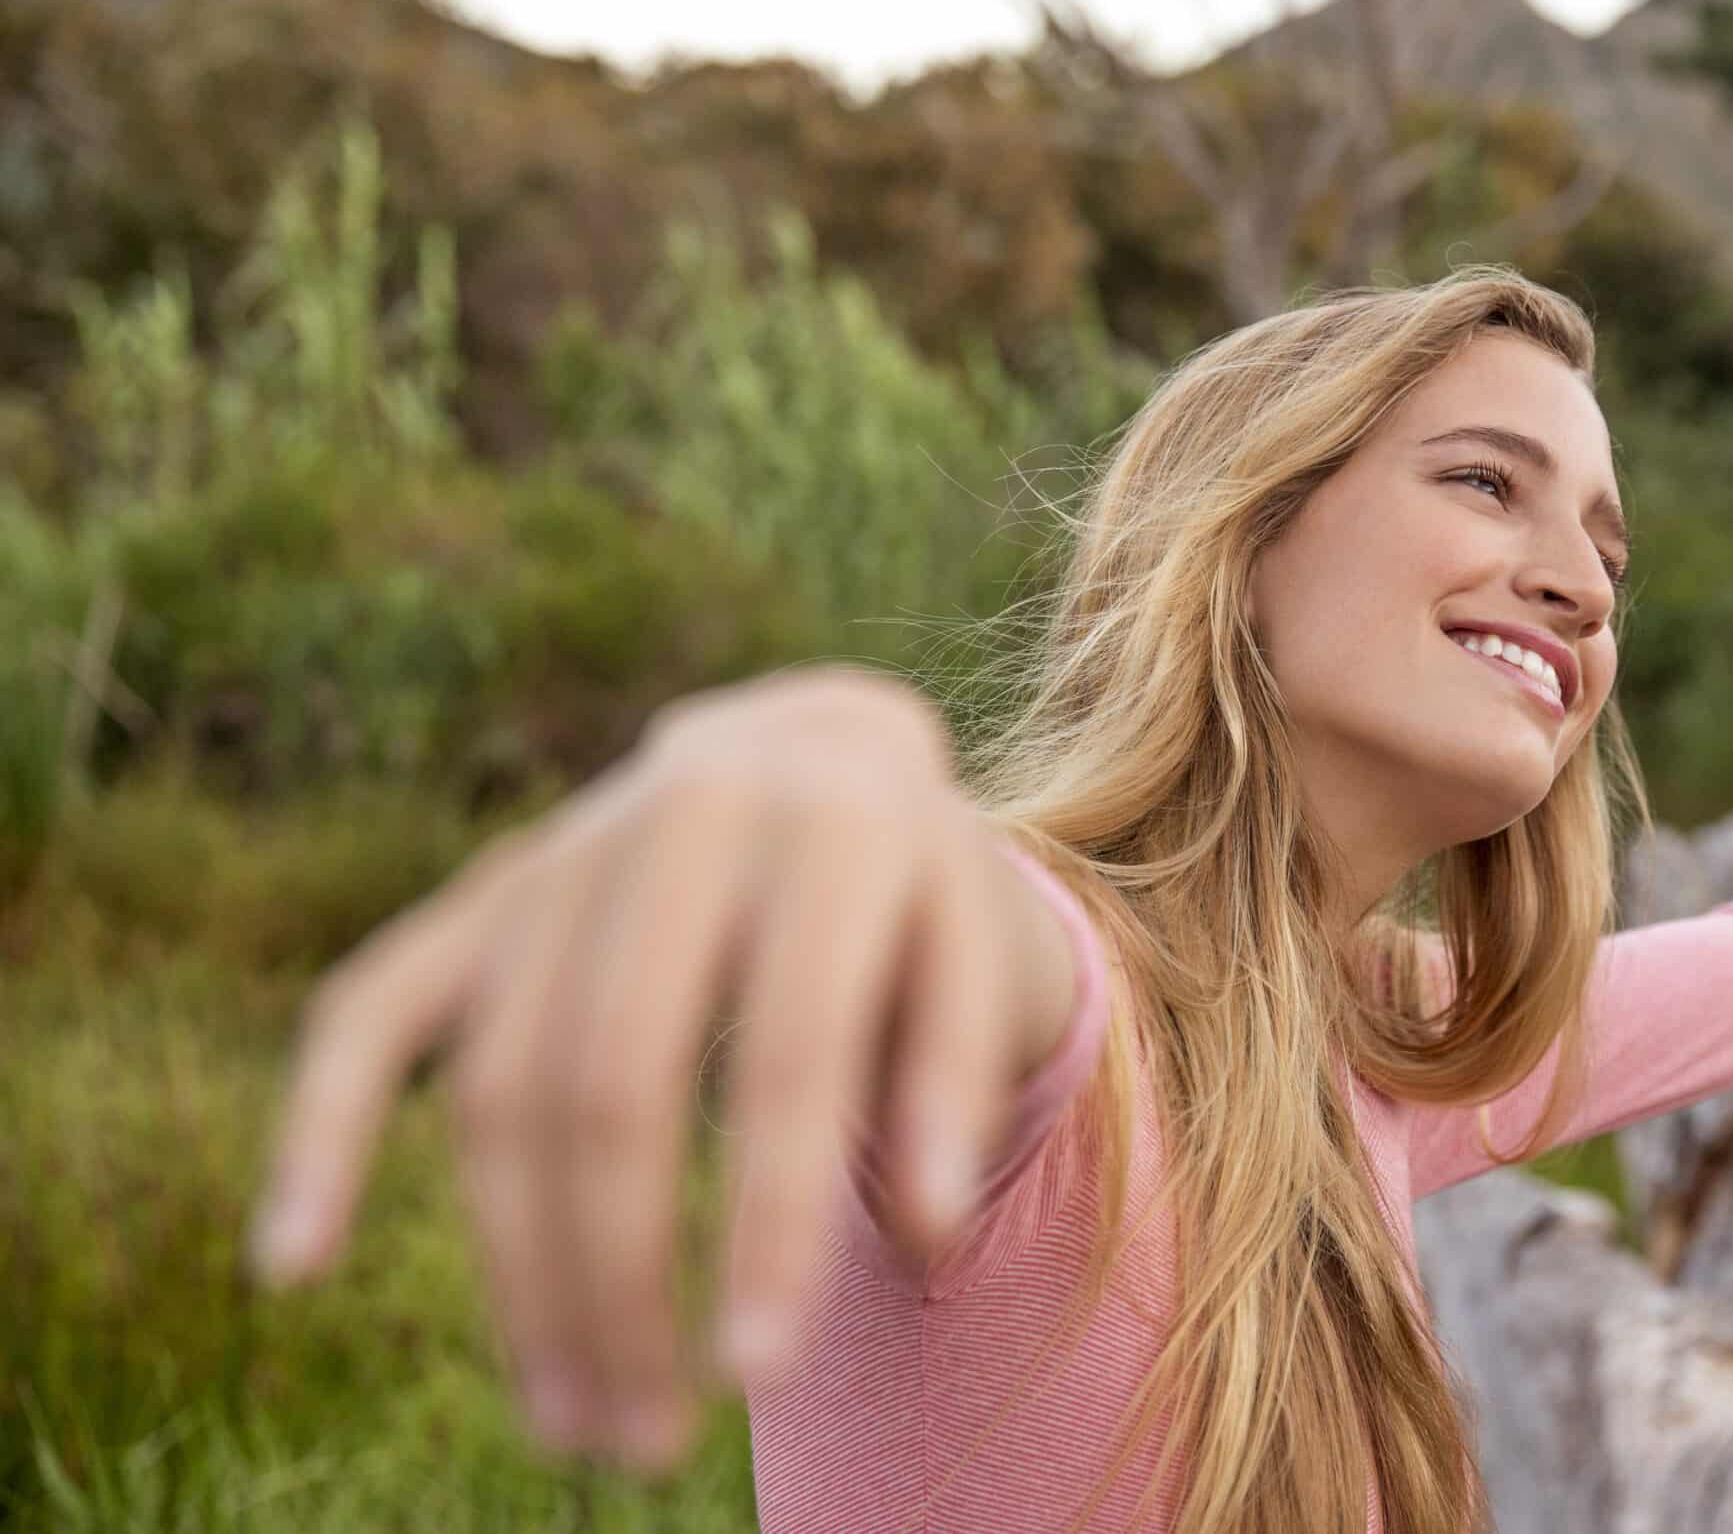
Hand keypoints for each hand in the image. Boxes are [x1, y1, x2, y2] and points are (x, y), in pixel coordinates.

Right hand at [245, 669, 1044, 1472]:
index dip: (771, 1218)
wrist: (821, 751)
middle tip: (645, 1447)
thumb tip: (927, 1236)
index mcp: (830, 834)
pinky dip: (321, 1129)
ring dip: (519, 1271)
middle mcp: (680, 824)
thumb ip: (956, 1091)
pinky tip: (291, 1262)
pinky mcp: (478, 896)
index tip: (761, 1372)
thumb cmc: (914, 902)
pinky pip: (370, 1009)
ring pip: (502, 1085)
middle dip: (619, 1279)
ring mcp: (559, 856)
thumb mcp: (976, 964)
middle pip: (615, 1084)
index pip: (788, 1051)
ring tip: (574, 1421)